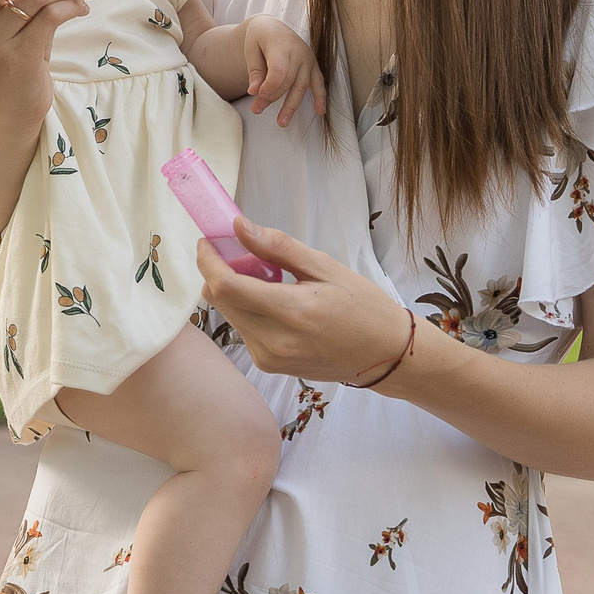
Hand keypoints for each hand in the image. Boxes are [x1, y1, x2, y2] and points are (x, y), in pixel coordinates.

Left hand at [197, 217, 411, 384]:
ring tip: (266, 277)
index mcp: (292, 311)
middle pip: (220, 300)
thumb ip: (279, 248)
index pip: (226, 286)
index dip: (208, 260)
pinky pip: (243, 330)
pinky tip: (273, 301)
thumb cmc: (364, 307)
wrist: (385, 355)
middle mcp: (274, 341)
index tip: (208, 241)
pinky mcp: (269, 366)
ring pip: (229, 315)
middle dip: (219, 272)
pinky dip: (247, 309)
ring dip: (233, 291)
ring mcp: (269, 358)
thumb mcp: (325, 267)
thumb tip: (239, 227)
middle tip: (239, 252)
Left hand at [241, 15, 327, 126]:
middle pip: (288, 81)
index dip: (270, 86)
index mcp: (282, 45)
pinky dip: (320, 97)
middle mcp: (299, 52)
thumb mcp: (250, 50)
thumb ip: (254, 70)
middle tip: (256, 109)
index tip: (258, 96)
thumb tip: (254, 91)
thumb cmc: (259, 38)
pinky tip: (320, 111)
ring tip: (281, 122)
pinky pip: (319, 83)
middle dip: (272, 98)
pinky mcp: (313, 66)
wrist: (272, 27)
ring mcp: (308, 60)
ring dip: (291, 105)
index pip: (279, 70)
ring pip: (301, 87)